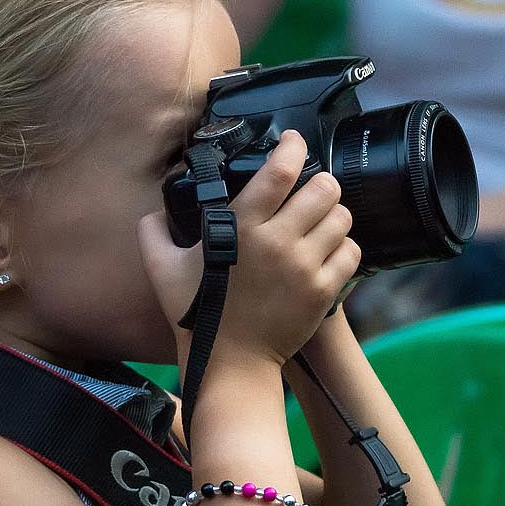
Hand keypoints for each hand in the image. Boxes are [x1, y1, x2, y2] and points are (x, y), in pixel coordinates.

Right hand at [138, 131, 360, 366]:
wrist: (230, 364)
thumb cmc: (196, 315)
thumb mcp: (161, 269)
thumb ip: (153, 231)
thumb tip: (154, 210)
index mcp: (242, 227)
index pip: (280, 170)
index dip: (293, 146)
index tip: (293, 141)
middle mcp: (278, 242)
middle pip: (324, 188)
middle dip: (321, 182)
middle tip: (312, 189)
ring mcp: (305, 267)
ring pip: (342, 218)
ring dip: (334, 214)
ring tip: (321, 220)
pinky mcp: (324, 291)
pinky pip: (351, 253)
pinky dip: (344, 247)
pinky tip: (329, 250)